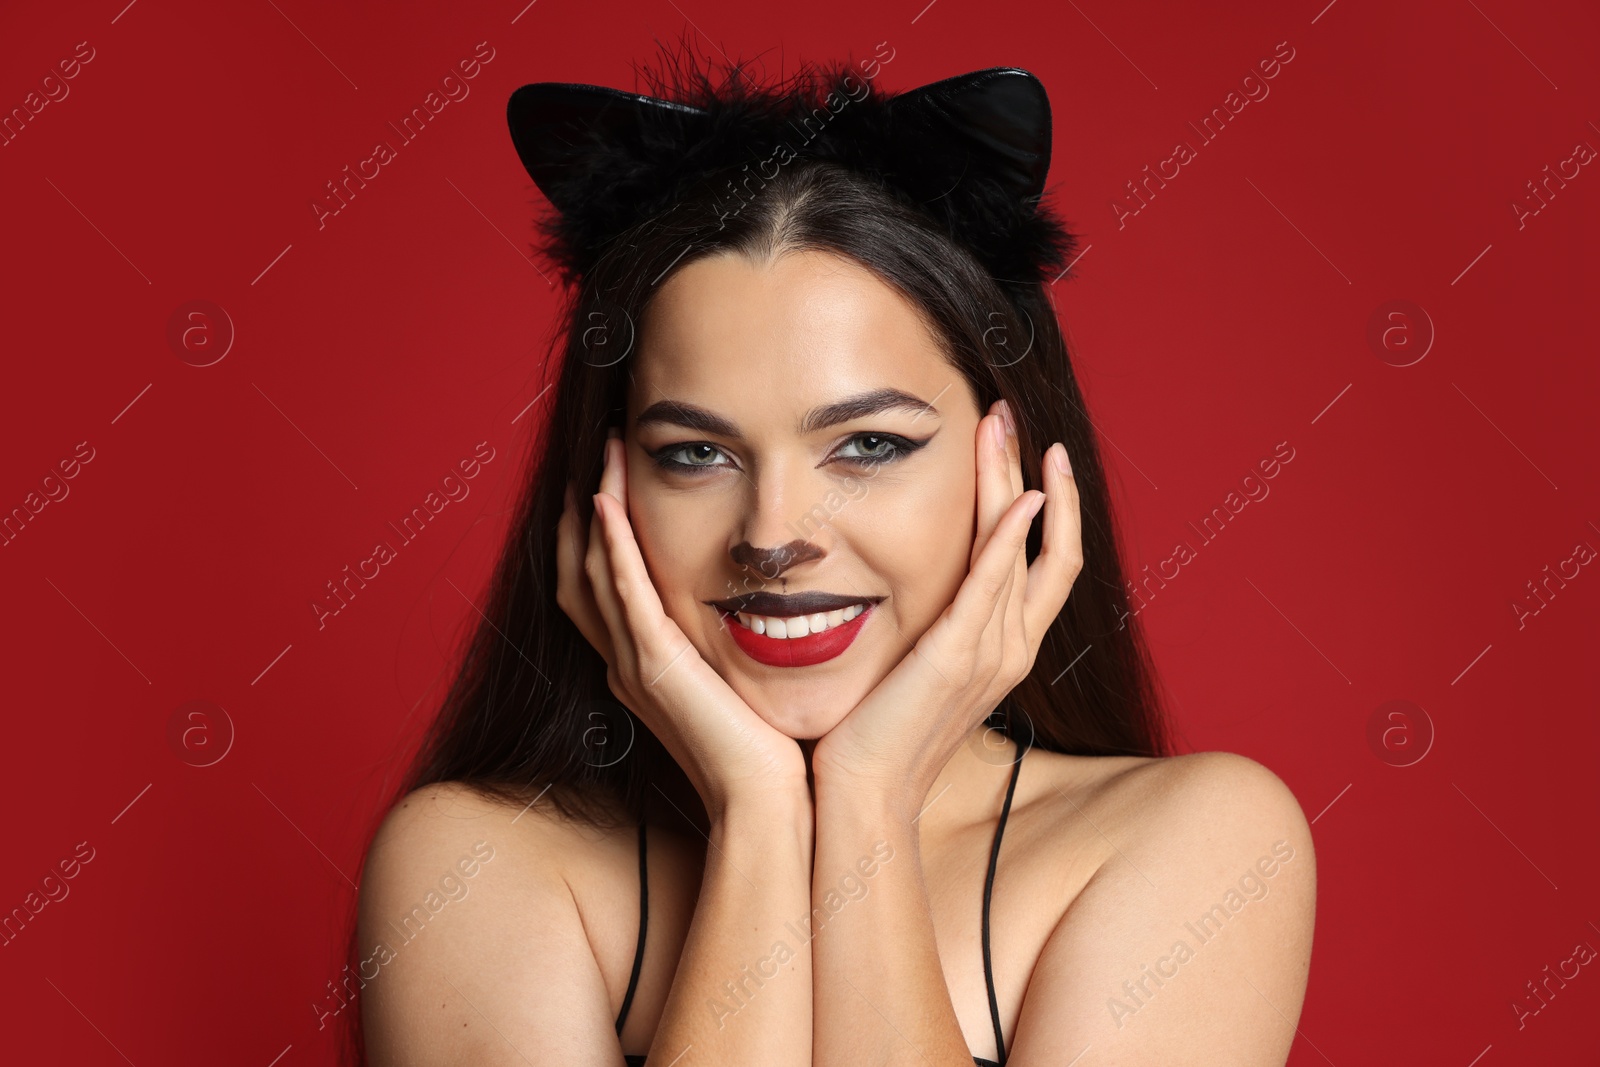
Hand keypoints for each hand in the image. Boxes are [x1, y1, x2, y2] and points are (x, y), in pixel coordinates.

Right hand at [556, 431, 809, 815]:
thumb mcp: (739, 686)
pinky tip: (604, 500)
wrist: (768, 803)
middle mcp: (627, 663)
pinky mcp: (655, 666)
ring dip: (594, 508)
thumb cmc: (768, 752)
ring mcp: (635, 664)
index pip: (600, 587)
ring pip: (591, 571)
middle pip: (578, 571)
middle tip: (598, 452)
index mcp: (644, 668)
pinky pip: (621, 593)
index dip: (596, 532)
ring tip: (603, 455)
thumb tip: (763, 606)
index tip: (611, 479)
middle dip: (581, 509)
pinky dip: (609, 545)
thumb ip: (730, 650)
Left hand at [810, 400, 1081, 815]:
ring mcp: (991, 653)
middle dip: (1030, 473)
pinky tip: (1020, 495)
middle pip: (1044, 542)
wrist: (863, 795)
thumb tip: (913, 587)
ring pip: (1023, 549)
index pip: (1046, 561)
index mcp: (1003, 650)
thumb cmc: (874, 736)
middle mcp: (1011, 648)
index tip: (1025, 453)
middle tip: (1010, 416)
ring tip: (1001, 427)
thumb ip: (929, 627)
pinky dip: (1013, 538)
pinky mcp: (958, 656)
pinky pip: (996, 584)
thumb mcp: (912, 670)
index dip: (1048, 505)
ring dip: (1014, 482)